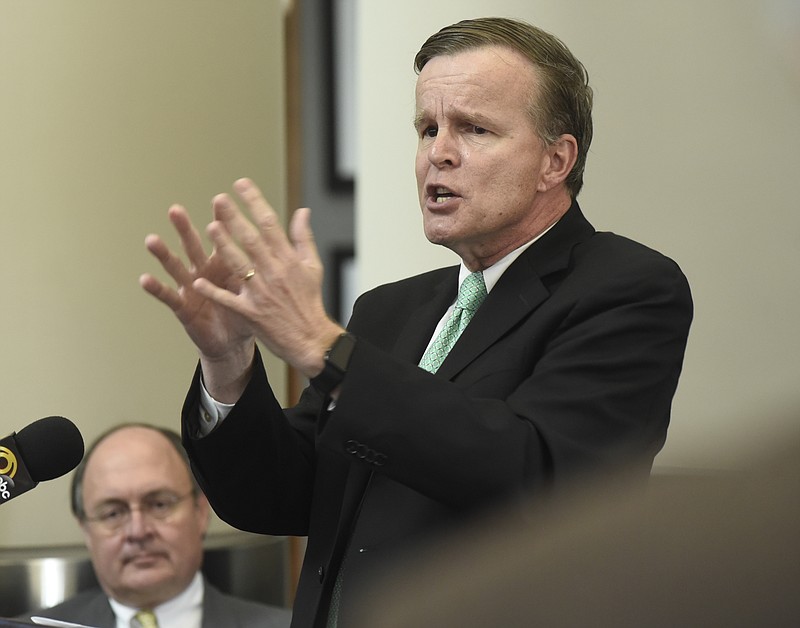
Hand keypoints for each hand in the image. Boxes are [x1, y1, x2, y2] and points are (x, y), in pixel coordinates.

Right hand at [140, 203, 255, 400]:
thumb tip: (284, 240)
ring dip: (164, 254)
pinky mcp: (183, 307)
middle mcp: (204, 271)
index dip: (221, 221)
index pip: (222, 238)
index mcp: (225, 264)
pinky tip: (145, 279)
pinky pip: (168, 297)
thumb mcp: (259, 284)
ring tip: (152, 240)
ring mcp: (191, 288)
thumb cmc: (247, 311)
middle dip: (184, 229)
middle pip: (194, 246)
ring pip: (176, 267)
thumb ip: (267, 260)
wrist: (234, 342)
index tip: (220, 200)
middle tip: (175, 210)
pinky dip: (157, 289)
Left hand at [193, 178, 343, 377]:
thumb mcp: (313, 267)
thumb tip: (302, 211)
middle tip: (219, 199)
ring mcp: (263, 293)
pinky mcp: (252, 313)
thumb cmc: (310, 302)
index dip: (254, 202)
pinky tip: (198, 282)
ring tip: (210, 228)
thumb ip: (303, 238)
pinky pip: (230, 301)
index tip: (241, 185)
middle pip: (252, 240)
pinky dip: (214, 292)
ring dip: (224, 247)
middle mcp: (275, 273)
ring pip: (240, 265)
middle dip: (235, 218)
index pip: (270, 223)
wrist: (311, 339)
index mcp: (289, 260)